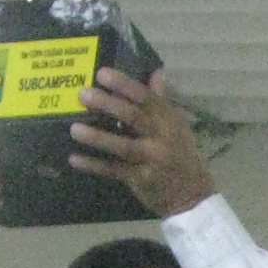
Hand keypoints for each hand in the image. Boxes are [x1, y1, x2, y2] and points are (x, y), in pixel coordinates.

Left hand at [65, 67, 214, 217]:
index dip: (124, 84)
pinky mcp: (141, 180)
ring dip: (98, 138)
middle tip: (83, 95)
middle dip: (108, 105)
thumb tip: (156, 71)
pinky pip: (114, 171)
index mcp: (168, 120)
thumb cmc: (181, 155)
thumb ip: (161, 100)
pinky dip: (94, 165)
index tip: (102, 73)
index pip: (146, 97)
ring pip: (123, 147)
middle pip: (133, 118)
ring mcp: (151, 160)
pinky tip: (74, 159)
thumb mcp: (177, 126)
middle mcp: (161, 138)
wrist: (193, 196)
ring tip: (74, 129)